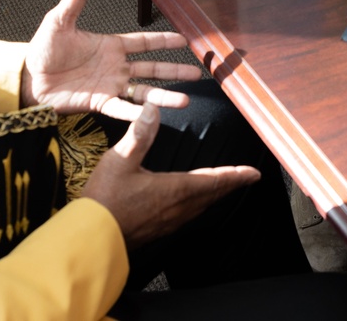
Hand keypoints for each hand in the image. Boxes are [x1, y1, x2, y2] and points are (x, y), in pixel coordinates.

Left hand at [20, 0, 201, 120]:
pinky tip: (153, 117)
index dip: (164, 40)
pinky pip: (122, 109)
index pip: (144, 43)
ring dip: (164, 96)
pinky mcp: (99, 103)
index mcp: (110, 45)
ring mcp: (109, 86)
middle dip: (174, 70)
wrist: (28, 79)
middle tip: (199, 72)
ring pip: (143, 92)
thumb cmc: (42, 50)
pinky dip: (137, 114)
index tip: (185, 39)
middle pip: (151, 69)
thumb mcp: (59, 21)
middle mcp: (115, 67)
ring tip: (186, 100)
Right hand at [82, 104, 260, 248]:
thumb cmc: (105, 199)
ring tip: (221, 186)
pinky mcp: (158, 229)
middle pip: (211, 195)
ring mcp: (168, 222)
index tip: (253, 173)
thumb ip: (139, 135)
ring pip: (200, 207)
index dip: (234, 176)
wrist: (92, 239)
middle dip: (229, 184)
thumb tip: (153, 108)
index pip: (212, 181)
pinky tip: (190, 203)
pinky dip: (198, 204)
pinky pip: (187, 215)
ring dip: (214, 194)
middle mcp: (177, 208)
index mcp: (174, 190)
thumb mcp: (120, 160)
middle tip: (245, 178)